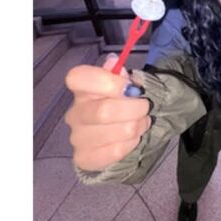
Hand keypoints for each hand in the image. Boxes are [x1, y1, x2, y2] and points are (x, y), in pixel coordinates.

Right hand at [64, 54, 151, 171]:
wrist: (118, 136)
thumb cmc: (121, 104)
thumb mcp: (124, 85)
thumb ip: (119, 75)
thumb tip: (113, 62)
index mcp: (81, 89)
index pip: (78, 78)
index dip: (107, 81)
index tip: (130, 87)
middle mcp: (75, 113)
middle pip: (102, 111)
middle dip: (133, 109)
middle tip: (145, 107)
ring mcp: (77, 137)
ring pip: (111, 133)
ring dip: (135, 127)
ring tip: (143, 123)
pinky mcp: (83, 158)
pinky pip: (112, 152)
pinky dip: (129, 145)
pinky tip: (133, 139)